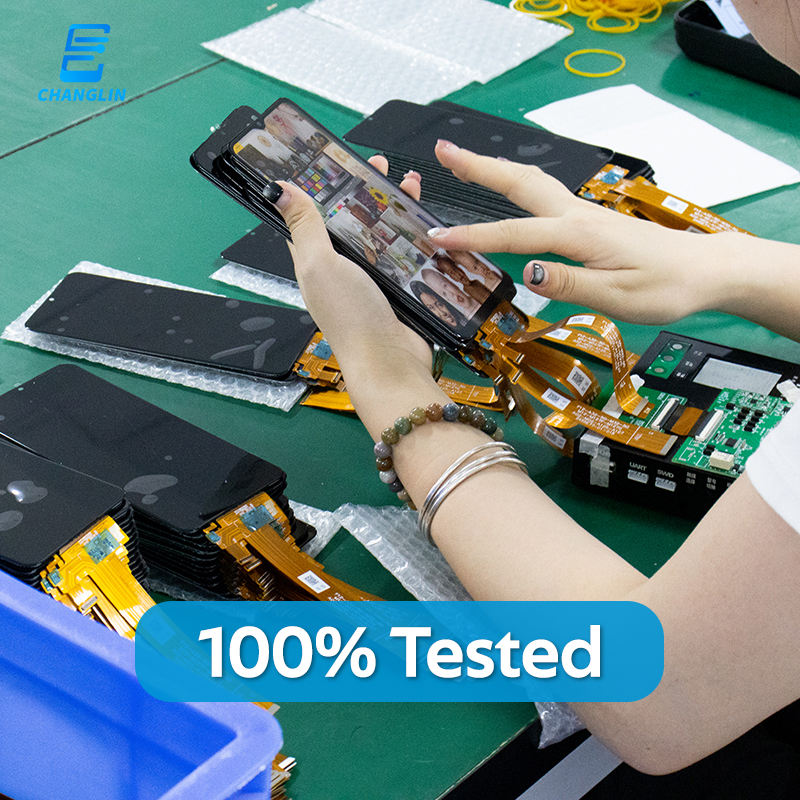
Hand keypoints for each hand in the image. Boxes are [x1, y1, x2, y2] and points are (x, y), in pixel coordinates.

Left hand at [270, 158, 433, 390]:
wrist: (391, 362)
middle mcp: (341, 269)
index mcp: (314, 261)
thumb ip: (304, 226)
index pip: (312, 217)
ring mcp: (371, 279)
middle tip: (377, 165)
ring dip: (393, 208)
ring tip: (408, 184)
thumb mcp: (320, 263)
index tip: (332, 160)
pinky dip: (413, 234)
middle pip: (351, 220)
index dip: (320, 187)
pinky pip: (404, 254)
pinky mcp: (398, 288)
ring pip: (381, 234)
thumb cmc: (351, 316)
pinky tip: (424, 220)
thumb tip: (278, 190)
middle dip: (363, 191)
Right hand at [429, 140, 752, 324]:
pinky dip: (516, 185)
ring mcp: (584, 214)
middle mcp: (578, 216)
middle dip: (479, 166)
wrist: (705, 270)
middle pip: (520, 183)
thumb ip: (570, 282)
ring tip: (463, 161)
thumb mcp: (618, 296)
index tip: (438, 238)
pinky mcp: (590, 221)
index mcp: (580, 235)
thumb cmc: (667, 286)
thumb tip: (527, 272)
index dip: (473, 237)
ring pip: (531, 184)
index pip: (515, 235)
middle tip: (443, 151)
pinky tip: (510, 190)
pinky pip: (544, 196)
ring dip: (495, 169)